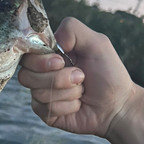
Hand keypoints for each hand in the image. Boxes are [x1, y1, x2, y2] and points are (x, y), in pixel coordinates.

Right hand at [18, 17, 135, 137]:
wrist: (118, 105)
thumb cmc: (109, 73)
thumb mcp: (96, 43)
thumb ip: (73, 30)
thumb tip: (52, 40)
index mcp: (49, 55)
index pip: (26, 55)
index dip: (40, 61)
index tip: (60, 62)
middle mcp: (41, 74)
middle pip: (25, 75)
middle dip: (57, 78)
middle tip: (79, 77)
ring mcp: (42, 94)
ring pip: (38, 93)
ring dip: (68, 92)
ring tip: (82, 91)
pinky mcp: (46, 113)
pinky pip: (46, 109)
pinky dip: (68, 106)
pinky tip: (78, 104)